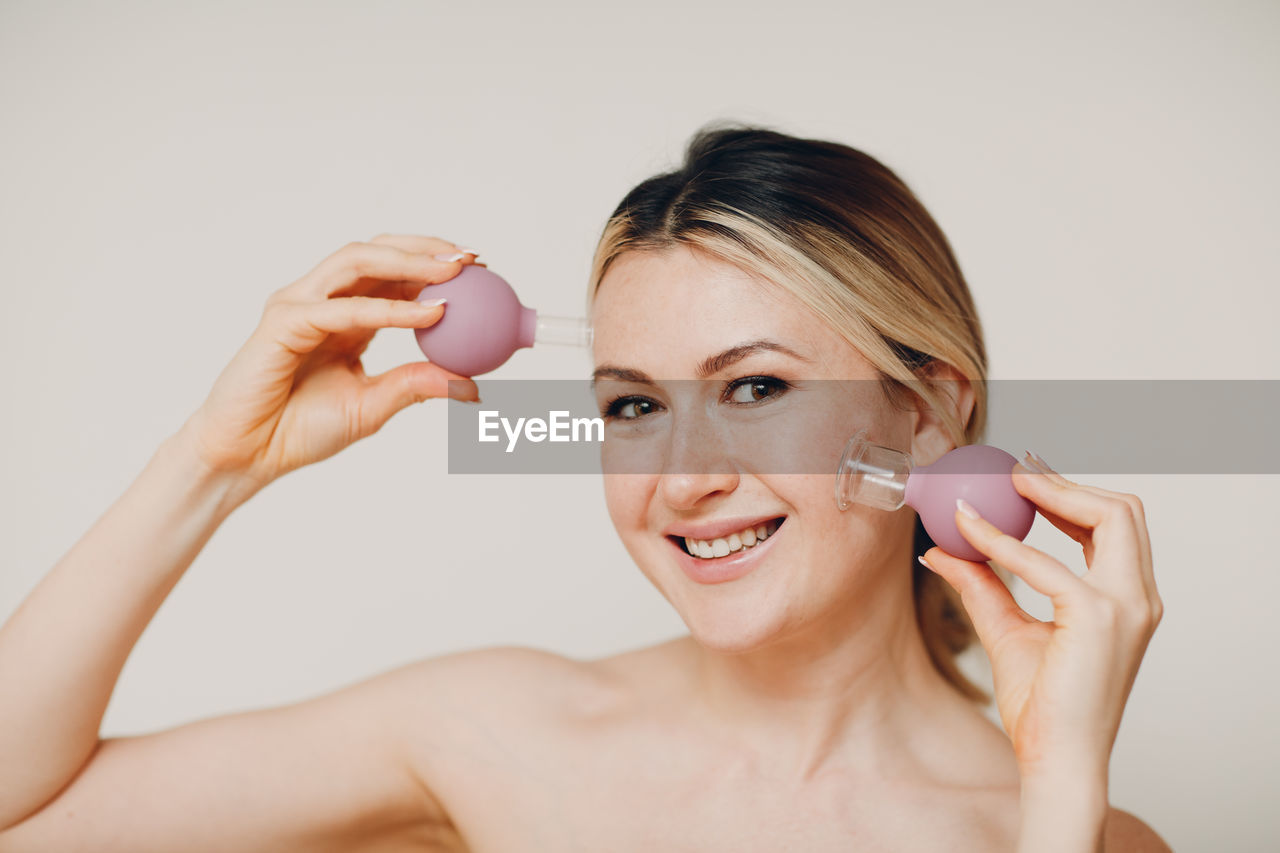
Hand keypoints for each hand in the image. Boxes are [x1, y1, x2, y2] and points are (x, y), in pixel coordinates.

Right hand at [179, 234, 480, 494]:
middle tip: (472, 259)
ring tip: (453, 272)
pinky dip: (389, 309)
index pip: (391, 274)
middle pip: (376, 253)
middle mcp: (320, 300)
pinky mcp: (283, 323)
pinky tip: (429, 312)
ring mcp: (299, 306)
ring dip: (409, 262)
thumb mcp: (372, 406)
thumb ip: (416, 387)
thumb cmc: (299, 430)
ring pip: (357, 262)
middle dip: (426, 248)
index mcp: (343, 315)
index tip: (480, 270)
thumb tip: (472, 385)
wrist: (247, 455)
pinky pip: (343, 309)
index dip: (434, 265)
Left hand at [920, 452, 1162, 779]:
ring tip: (1006, 484)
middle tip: (1015, 472)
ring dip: (1055, 493)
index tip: (1025, 481)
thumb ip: (981, 586)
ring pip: (1110, 517)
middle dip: (1070, 482)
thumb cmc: (1041, 705)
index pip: (1116, 528)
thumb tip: (941, 550)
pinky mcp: (1098, 617)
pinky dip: (1005, 541)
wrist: (1056, 757)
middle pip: (1124, 510)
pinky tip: (970, 531)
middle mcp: (1137, 598)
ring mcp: (1125, 606)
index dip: (1071, 496)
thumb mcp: (1007, 630)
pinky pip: (1045, 562)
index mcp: (1127, 600)